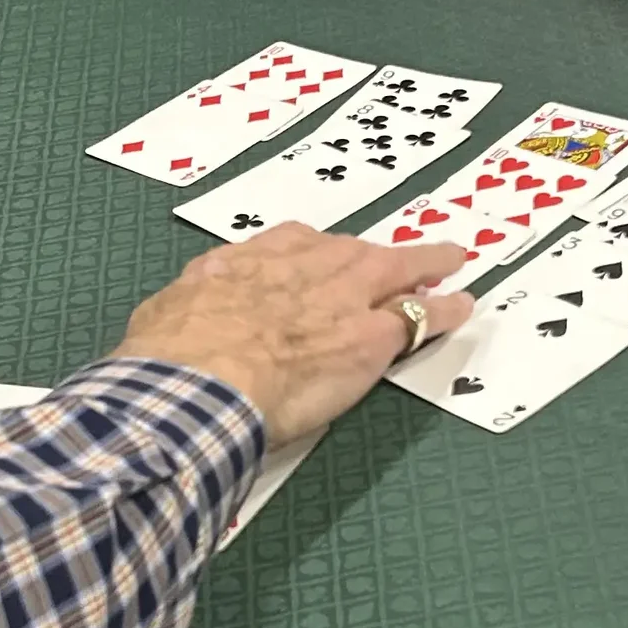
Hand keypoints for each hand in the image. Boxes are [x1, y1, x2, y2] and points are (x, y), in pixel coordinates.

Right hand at [115, 225, 473, 446]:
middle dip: (374, 251)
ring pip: (391, 269)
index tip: (325, 255)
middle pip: (348, 250)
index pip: (290, 244)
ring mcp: (338, 296)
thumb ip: (188, 312)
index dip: (315, 252)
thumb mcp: (167, 316)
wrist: (199, 383)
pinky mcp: (369, 335)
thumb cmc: (168, 360)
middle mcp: (296, 268)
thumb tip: (176, 323)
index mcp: (244, 263)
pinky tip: (460, 307)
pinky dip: (442, 311)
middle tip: (400, 250)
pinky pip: (418, 316)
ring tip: (447, 259)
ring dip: (421, 263)